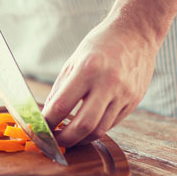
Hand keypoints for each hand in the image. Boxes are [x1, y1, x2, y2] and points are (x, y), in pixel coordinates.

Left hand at [42, 18, 157, 147]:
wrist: (136, 33)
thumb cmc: (100, 44)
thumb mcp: (74, 60)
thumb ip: (60, 89)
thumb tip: (48, 115)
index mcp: (87, 69)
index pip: (61, 106)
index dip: (47, 123)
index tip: (40, 129)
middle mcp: (108, 83)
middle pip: (83, 126)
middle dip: (64, 140)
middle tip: (54, 142)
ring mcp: (124, 94)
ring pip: (100, 130)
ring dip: (80, 139)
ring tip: (68, 137)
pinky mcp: (133, 101)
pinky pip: (111, 124)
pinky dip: (95, 129)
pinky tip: (86, 126)